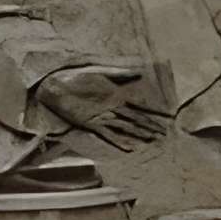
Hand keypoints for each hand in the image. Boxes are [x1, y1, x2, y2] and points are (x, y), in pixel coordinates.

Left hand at [36, 62, 170, 150]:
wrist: (54, 84)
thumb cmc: (75, 76)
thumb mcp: (100, 72)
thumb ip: (121, 74)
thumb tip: (141, 71)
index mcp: (115, 94)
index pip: (139, 105)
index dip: (152, 112)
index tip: (167, 117)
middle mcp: (111, 108)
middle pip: (135, 119)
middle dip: (149, 127)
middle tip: (164, 135)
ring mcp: (102, 116)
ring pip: (124, 127)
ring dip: (138, 135)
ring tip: (151, 142)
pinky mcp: (90, 123)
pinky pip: (107, 134)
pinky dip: (118, 141)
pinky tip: (129, 148)